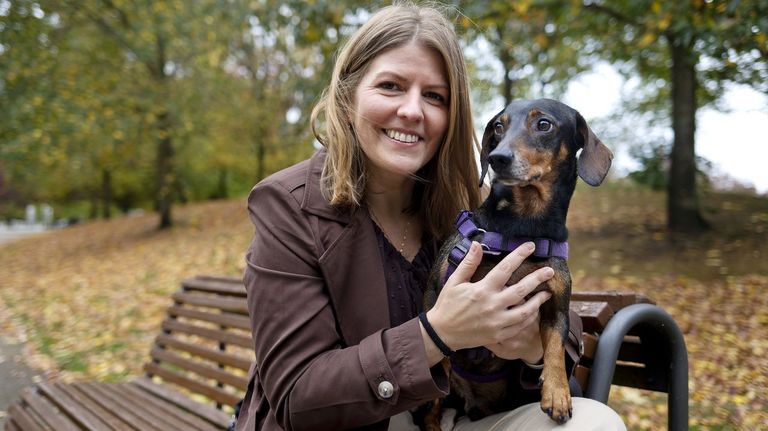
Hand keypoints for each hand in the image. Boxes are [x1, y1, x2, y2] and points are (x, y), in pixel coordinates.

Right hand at [426, 241, 554, 351]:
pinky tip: (534, 310)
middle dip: (538, 278)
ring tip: (547, 293)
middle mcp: (492, 305)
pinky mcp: (498, 335)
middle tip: (550, 271)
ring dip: (538, 301)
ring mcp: (496, 322)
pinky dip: (529, 318)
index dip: (519, 255)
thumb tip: (477, 244)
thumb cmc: (448, 305)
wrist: (442, 333)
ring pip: (525, 311)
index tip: (530, 246)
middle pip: (521, 289)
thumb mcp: (455, 281)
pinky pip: (519, 326)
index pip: (505, 269)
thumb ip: (469, 263)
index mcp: (482, 290)